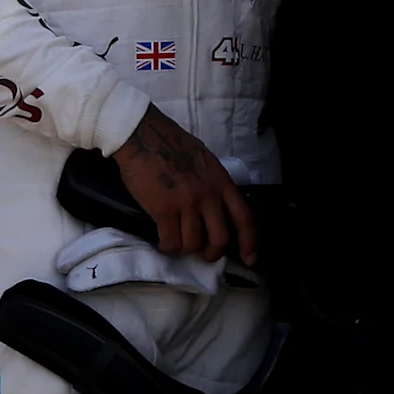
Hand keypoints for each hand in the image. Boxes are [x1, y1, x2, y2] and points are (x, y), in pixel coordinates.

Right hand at [116, 106, 254, 263]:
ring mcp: (186, 203)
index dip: (250, 242)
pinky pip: (170, 241)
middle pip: (220, 239)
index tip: (250, 257)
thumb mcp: (206, 161)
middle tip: (204, 254)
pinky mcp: (164, 209)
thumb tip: (216, 205)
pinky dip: (167, 247)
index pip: (244, 217)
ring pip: (193, 244)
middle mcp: (208, 195)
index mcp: (221, 182)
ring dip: (185, 249)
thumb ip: (214, 183)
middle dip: (212, 253)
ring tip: (176, 243)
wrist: (143, 135)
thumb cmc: (172, 143)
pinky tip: (163, 242)